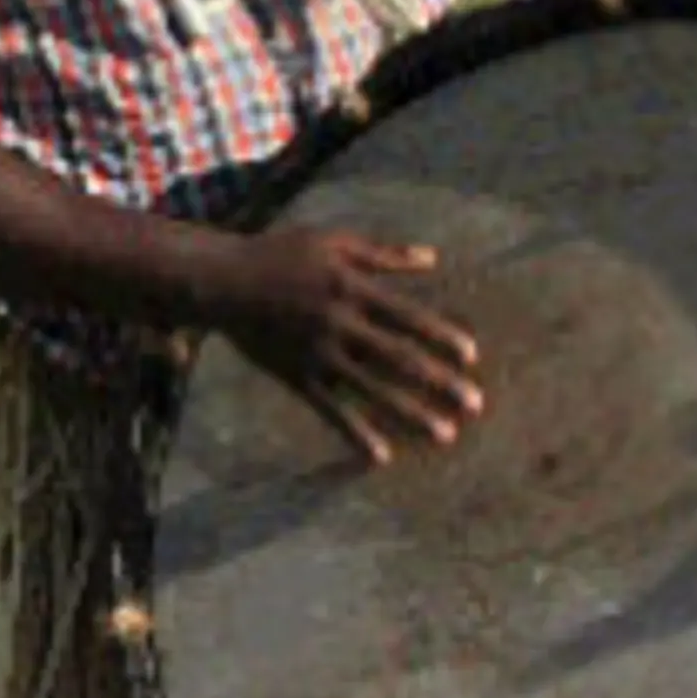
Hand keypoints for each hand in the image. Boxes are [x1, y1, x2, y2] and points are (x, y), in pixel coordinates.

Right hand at [210, 225, 481, 466]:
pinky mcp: (297, 377)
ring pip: (373, 390)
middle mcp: (339, 324)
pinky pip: (331, 410)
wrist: (221, 280)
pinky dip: (356, 433)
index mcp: (351, 288)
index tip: (471, 356)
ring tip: (446, 435)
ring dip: (412, 413)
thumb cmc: (280, 253)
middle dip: (439, 382)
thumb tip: (433, 258)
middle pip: (398, 358)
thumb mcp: (333, 242)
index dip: (440, 336)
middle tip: (475, 404)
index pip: (407, 316)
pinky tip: (382, 456)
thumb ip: (383, 254)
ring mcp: (318, 354)